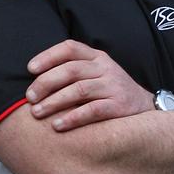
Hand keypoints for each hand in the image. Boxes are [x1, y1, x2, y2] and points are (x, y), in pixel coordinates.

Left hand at [26, 39, 152, 131]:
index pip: (70, 48)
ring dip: (54, 101)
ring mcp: (113, 86)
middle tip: (30, 97)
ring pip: (79, 89)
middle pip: (71, 70)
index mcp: (97, 57)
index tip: (30, 69)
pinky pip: (92, 110)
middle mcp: (105, 68)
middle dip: (46, 83)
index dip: (48, 56)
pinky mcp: (119, 106)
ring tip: (37, 112)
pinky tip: (57, 125)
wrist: (144, 108)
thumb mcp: (96, 73)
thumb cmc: (109, 91)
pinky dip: (72, 118)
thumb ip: (73, 71)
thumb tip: (34, 79)